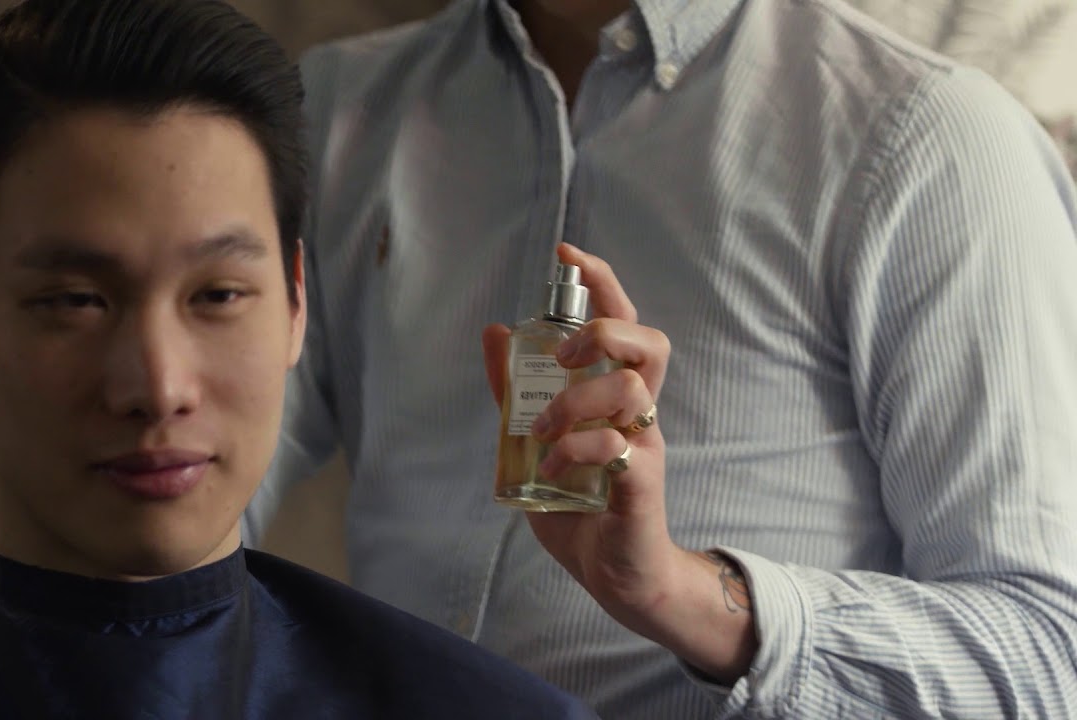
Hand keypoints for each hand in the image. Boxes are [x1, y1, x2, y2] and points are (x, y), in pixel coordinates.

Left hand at [483, 243, 755, 680]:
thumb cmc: (582, 505)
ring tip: (541, 430)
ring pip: (632, 392)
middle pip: (650, 344)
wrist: (617, 577)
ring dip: (576, 401)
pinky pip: (620, 451)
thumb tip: (494, 331)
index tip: (566, 252)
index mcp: (615, 396)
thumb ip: (515, 392)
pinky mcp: (641, 486)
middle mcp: (639, 414)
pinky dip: (577, 450)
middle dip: (606, 331)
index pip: (623, 322)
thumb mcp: (537, 439)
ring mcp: (645, 448)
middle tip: (564, 354)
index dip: (602, 283)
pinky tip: (549, 468)